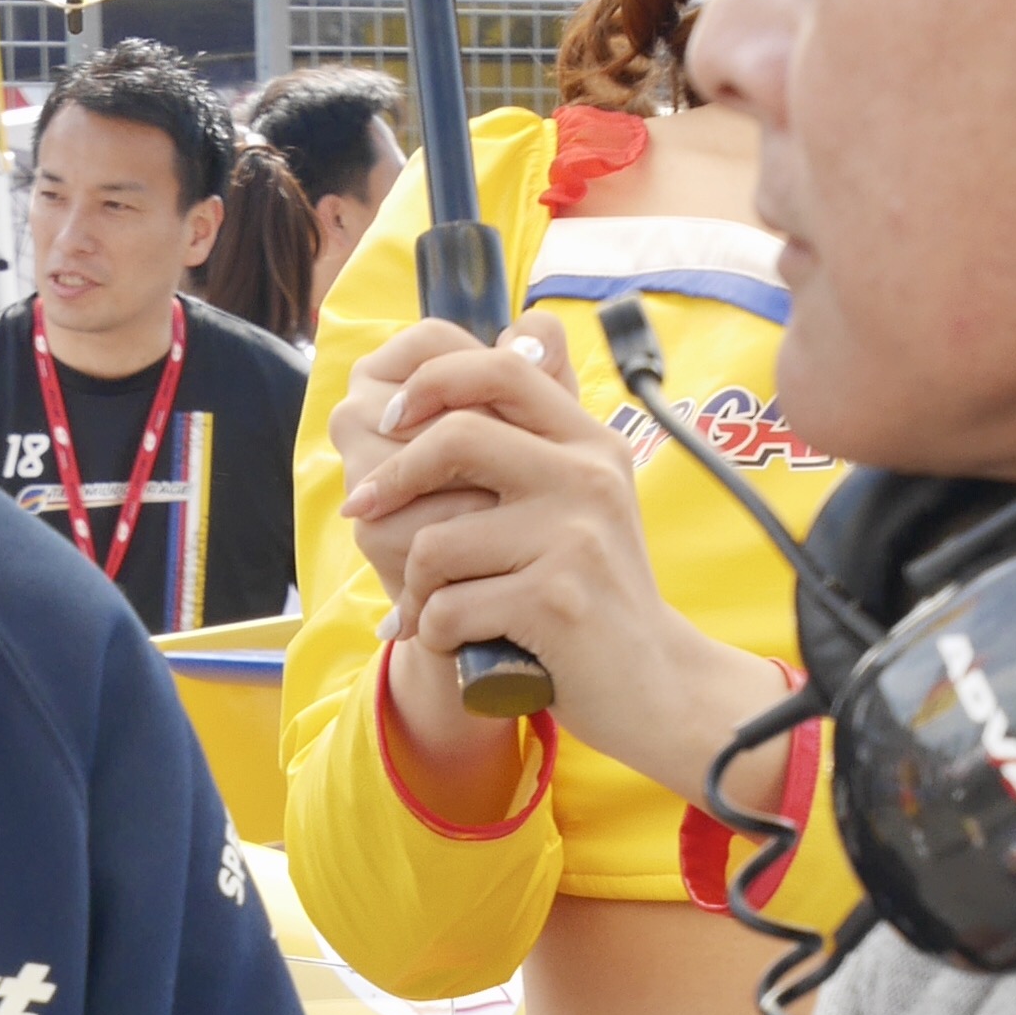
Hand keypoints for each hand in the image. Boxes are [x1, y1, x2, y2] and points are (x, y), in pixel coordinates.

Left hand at [331, 320, 781, 814]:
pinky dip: (435, 634)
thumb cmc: (596, 592)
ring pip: (438, 540)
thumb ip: (544, 429)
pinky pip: (448, 607)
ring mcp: (574, 539)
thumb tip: (516, 330)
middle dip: (392, 478)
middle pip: (456, 436)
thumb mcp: (586, 498)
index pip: (501, 368)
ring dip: (416, 585)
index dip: (431, 382)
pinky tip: (458, 644)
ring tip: (434, 609)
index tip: (392, 418)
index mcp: (590, 443)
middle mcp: (588, 478)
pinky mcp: (555, 601)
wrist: (655, 684)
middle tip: (361, 509)